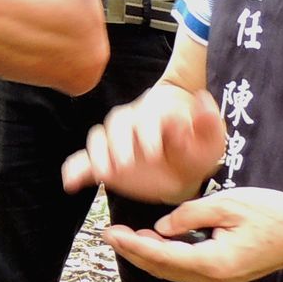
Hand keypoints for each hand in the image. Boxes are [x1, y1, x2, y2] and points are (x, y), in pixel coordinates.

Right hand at [64, 81, 226, 201]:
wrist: (184, 162)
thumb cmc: (197, 148)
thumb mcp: (211, 137)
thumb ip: (208, 121)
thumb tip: (203, 98)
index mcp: (156, 115)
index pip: (147, 118)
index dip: (148, 133)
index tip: (154, 152)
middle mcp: (131, 124)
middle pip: (117, 125)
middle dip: (119, 144)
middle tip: (123, 165)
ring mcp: (116, 142)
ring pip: (99, 140)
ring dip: (99, 155)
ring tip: (102, 174)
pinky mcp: (106, 161)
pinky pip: (84, 161)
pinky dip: (75, 170)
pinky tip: (70, 183)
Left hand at [106, 186, 282, 281]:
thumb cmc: (273, 214)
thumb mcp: (228, 204)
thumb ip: (190, 215)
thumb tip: (161, 227)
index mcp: (214, 263)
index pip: (162, 255)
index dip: (133, 245)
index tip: (110, 234)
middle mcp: (214, 280)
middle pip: (163, 269)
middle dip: (133, 252)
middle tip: (108, 234)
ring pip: (173, 272)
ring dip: (148, 255)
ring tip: (124, 236)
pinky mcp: (223, 277)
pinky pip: (186, 269)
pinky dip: (166, 257)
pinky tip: (153, 241)